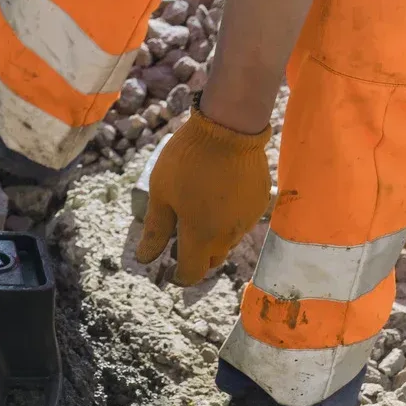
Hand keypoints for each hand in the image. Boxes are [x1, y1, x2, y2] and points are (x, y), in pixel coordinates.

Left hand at [134, 111, 271, 285]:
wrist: (229, 129)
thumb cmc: (188, 161)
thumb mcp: (161, 194)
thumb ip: (155, 229)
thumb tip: (145, 259)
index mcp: (201, 236)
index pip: (193, 273)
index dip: (180, 276)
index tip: (170, 272)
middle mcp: (228, 234)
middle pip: (212, 259)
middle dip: (196, 257)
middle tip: (180, 239)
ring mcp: (248, 220)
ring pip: (228, 241)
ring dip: (213, 237)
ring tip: (197, 213)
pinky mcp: (260, 203)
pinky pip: (241, 222)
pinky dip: (228, 220)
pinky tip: (216, 198)